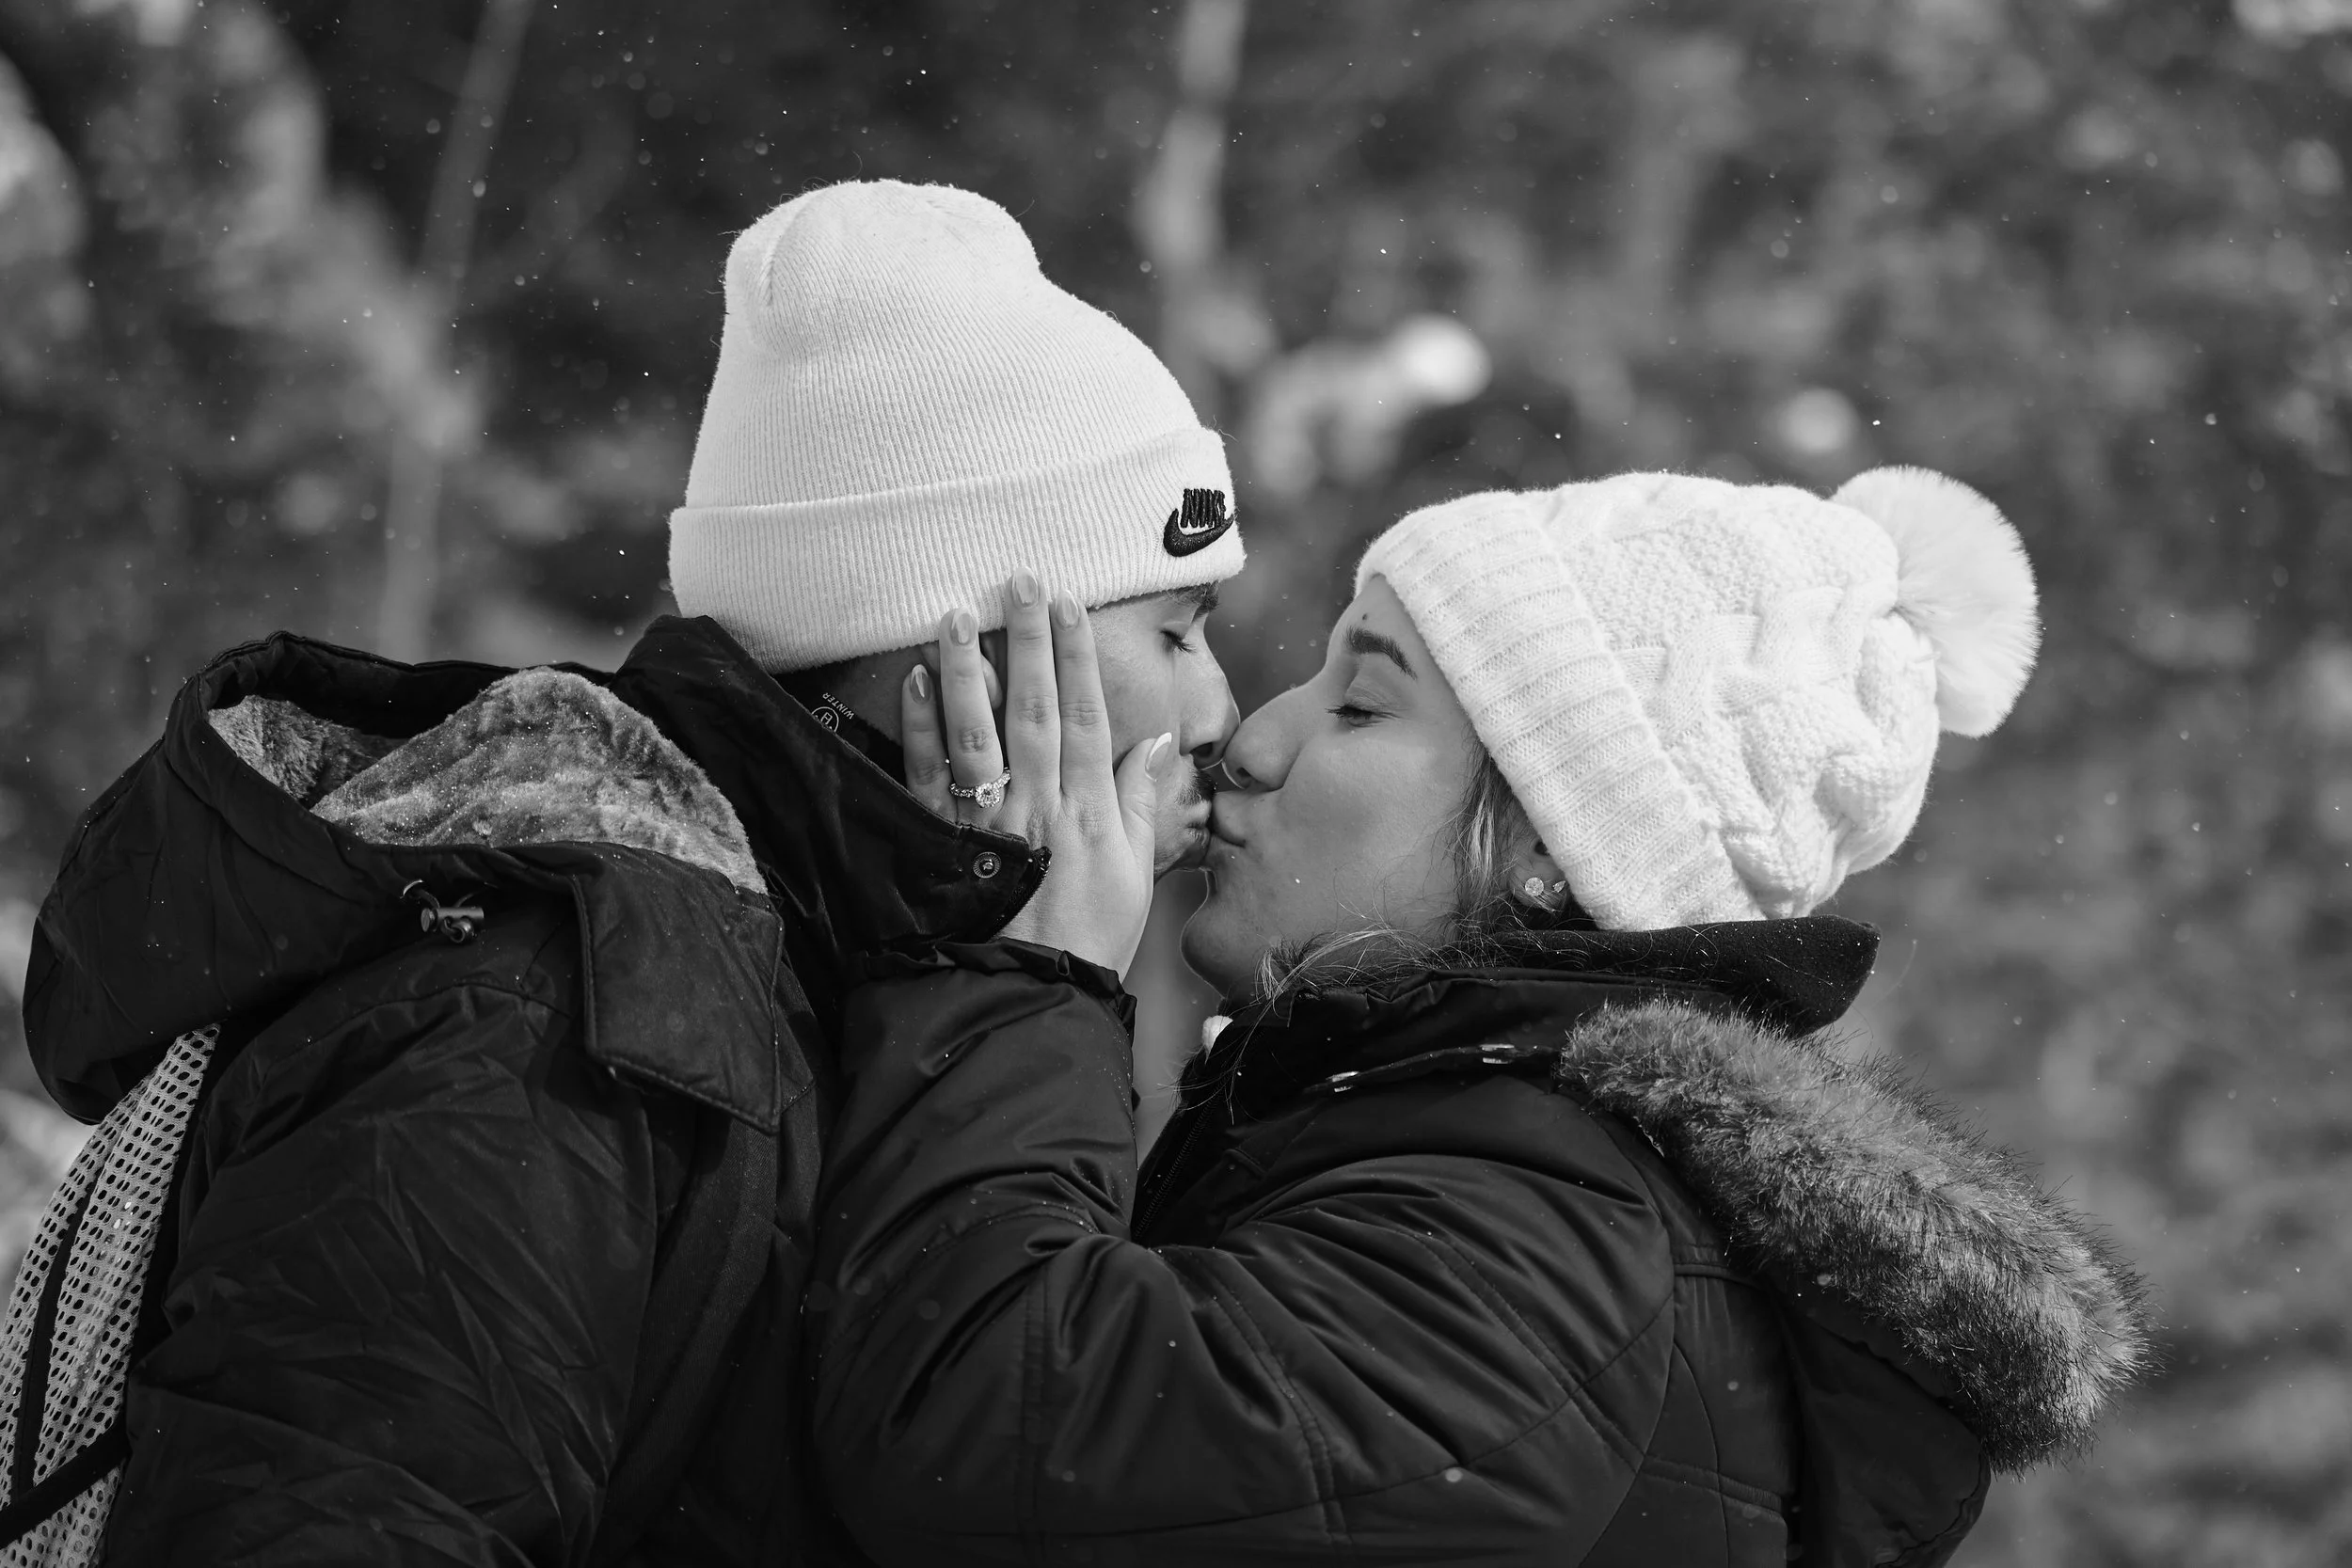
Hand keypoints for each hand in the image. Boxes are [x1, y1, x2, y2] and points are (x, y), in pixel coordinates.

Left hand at [901, 569, 1168, 976]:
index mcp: (1090, 811)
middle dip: (1028, 642)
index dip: (1079, 659)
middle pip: (1034, 710)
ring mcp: (988, 823)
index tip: (1071, 607)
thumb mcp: (1136, 874)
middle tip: (1022, 582)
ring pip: (978, 732)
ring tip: (960, 613)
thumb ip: (1142, 802)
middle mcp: (1039, 807)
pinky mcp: (944, 843)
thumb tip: (1158, 740)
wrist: (1029, 997)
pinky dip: (920, 726)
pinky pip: (928, 775)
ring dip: (968, 669)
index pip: (1087, 718)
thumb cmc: (1090, 939)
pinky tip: (916, 681)